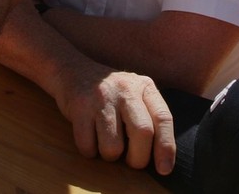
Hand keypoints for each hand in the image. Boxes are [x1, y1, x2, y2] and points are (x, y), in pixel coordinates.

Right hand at [55, 62, 174, 174]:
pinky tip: (89, 136)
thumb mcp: (135, 94)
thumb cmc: (110, 93)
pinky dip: (89, 150)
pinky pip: (88, 146)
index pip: (163, 118)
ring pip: (113, 146)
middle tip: (131, 162)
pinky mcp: (80, 106)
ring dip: (110, 155)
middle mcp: (125, 88)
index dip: (166, 147)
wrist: (72, 69)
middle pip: (142, 133)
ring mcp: (101, 97)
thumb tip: (162, 160)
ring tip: (105, 142)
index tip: (164, 170)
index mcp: (144, 86)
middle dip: (138, 159)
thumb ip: (149, 117)